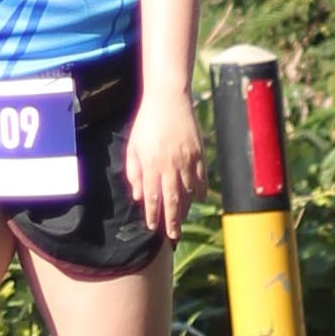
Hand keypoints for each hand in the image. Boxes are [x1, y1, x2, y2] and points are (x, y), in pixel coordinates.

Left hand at [121, 81, 205, 244]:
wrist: (168, 99)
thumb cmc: (146, 122)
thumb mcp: (133, 146)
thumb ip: (134, 172)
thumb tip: (138, 195)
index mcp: (152, 164)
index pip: (152, 197)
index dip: (152, 214)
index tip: (152, 228)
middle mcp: (170, 165)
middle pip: (172, 200)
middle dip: (172, 221)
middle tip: (173, 236)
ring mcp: (187, 160)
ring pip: (188, 192)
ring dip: (185, 209)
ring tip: (182, 220)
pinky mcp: (199, 153)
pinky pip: (201, 179)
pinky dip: (199, 191)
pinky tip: (196, 199)